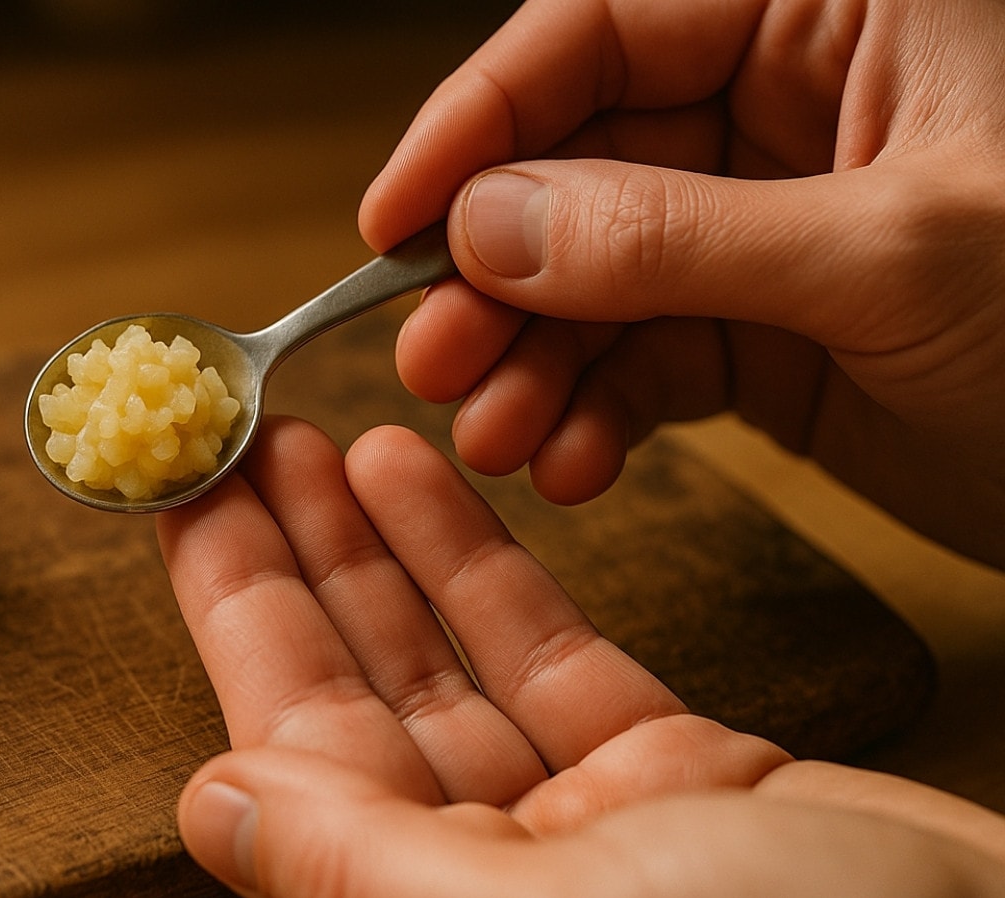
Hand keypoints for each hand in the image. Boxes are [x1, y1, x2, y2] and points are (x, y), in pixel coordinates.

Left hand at [156, 417, 1004, 896]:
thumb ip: (359, 864)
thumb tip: (209, 802)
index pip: (289, 739)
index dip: (231, 609)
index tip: (183, 499)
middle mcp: (489, 873)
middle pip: (358, 687)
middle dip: (295, 558)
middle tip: (240, 444)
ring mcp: (585, 821)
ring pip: (451, 655)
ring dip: (385, 542)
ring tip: (326, 437)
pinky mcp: (677, 771)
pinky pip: (551, 650)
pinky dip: (488, 563)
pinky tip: (426, 480)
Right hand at [358, 0, 1004, 567]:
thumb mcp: (893, 253)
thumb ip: (676, 235)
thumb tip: (486, 225)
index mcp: (830, 9)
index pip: (602, 29)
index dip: (481, 117)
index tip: (394, 217)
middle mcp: (781, 103)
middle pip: (573, 163)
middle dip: (495, 269)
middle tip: (434, 355)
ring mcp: (761, 224)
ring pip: (590, 274)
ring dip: (529, 358)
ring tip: (493, 433)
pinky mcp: (762, 331)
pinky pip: (640, 357)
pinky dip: (593, 413)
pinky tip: (572, 462)